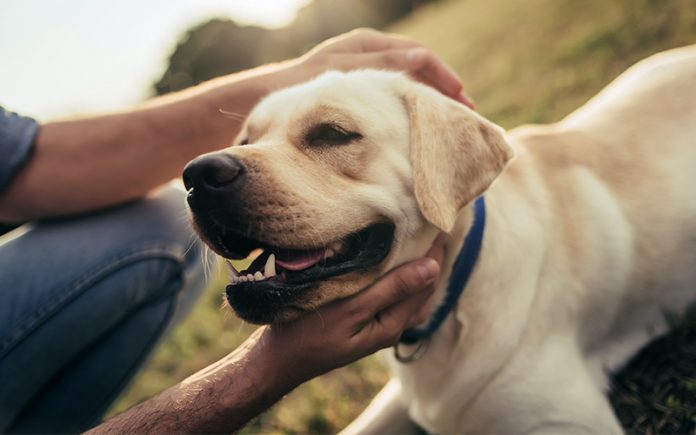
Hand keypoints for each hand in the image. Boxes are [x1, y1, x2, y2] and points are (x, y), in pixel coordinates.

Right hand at [253, 235, 445, 389]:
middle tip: (428, 220)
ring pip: (406, 289)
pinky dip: (395, 274)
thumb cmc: (309, 333)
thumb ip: (393, 289)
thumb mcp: (352, 309)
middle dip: (428, 255)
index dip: (435, 250)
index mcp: (393, 323)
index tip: (437, 219)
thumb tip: (434, 268)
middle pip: (421, 285)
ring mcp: (376, 324)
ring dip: (412, 264)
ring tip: (413, 234)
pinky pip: (389, 293)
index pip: (427, 280)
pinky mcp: (362, 320)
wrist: (278, 360)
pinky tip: (386, 259)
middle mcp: (391, 325)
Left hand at [285, 28, 473, 107]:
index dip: (443, 76)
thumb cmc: (301, 84)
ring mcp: (367, 71)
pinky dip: (412, 107)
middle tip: (467, 113)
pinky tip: (421, 124)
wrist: (271, 98)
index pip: (419, 55)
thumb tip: (424, 56)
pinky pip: (395, 95)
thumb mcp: (343, 72)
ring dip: (431, 100)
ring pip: (410, 83)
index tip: (461, 96)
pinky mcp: (362, 90)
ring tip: (451, 121)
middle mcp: (371, 54)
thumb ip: (382, 64)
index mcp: (369, 44)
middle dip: (444, 90)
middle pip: (419, 68)